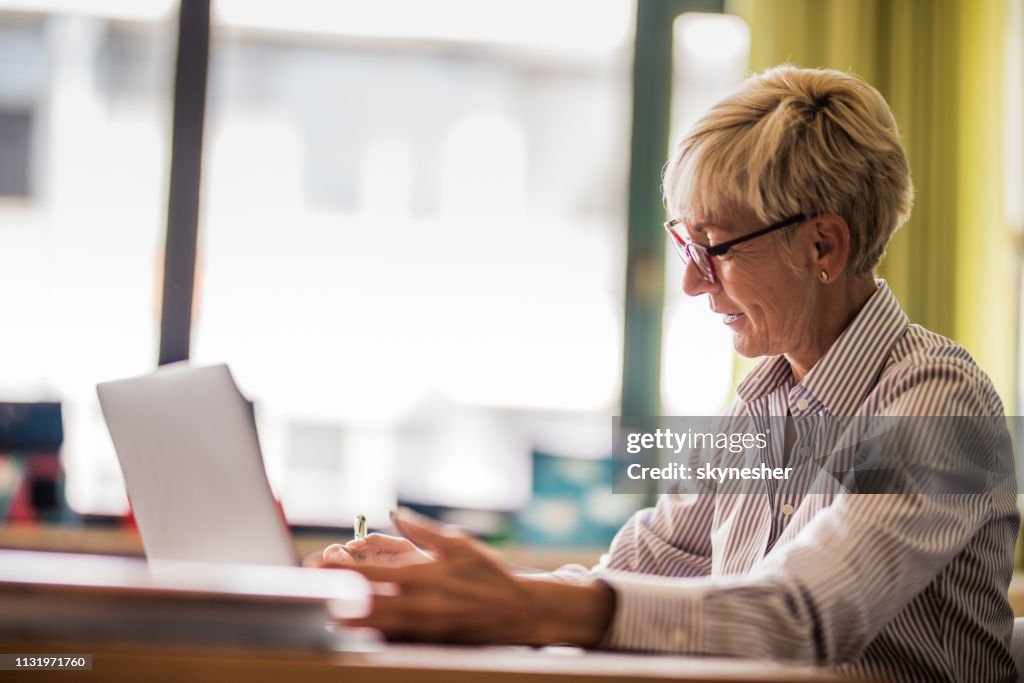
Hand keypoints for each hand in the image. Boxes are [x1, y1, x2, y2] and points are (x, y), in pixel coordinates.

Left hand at [341, 508, 615, 645]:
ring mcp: (424, 628)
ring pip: (374, 628)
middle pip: (364, 607)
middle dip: (335, 600)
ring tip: (326, 613)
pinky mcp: (430, 643)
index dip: (340, 571)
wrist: (519, 611)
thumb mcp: (459, 544)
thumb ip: (422, 530)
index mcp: (424, 576)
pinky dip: (373, 635)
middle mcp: (420, 604)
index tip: (318, 565)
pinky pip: (394, 641)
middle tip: (313, 593)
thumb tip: (394, 513)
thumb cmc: (490, 574)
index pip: (371, 574)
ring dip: (348, 621)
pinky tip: (359, 631)